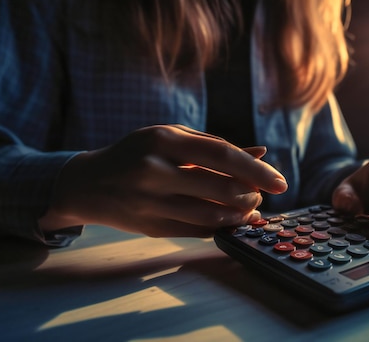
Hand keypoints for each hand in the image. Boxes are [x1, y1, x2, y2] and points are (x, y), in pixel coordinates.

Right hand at [41, 125, 287, 236]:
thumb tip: (260, 151)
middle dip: (251, 194)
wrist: (89, 183)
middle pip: (220, 188)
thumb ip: (213, 144)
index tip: (280, 182)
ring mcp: (150, 202)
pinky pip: (197, 230)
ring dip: (240, 214)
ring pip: (211, 215)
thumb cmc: (136, 153)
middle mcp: (154, 170)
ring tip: (251, 208)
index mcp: (162, 140)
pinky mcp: (150, 227)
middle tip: (262, 194)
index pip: (221, 155)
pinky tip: (232, 220)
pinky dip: (221, 227)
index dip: (256, 170)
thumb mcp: (169, 137)